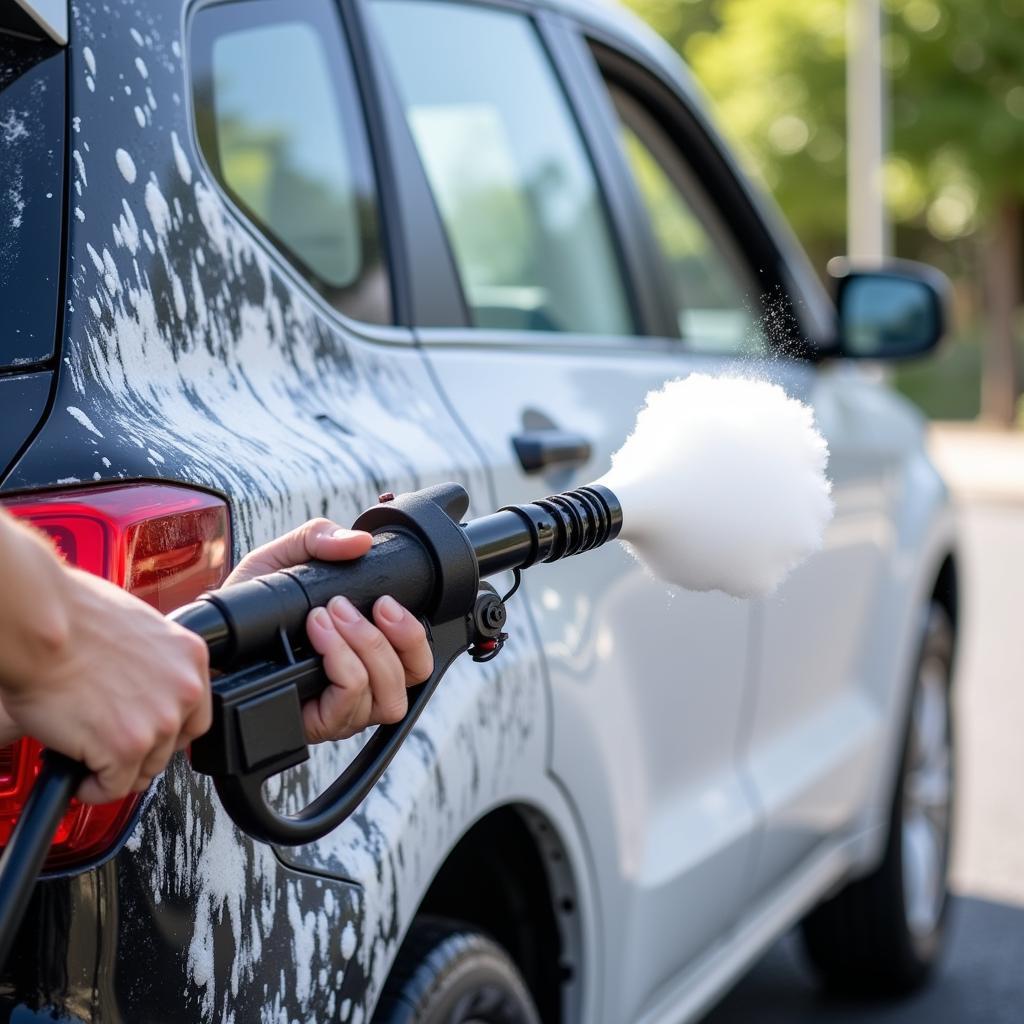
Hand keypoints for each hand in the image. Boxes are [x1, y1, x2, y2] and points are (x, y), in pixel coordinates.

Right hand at [0, 515, 210, 803]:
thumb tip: (145, 682)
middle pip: (173, 744)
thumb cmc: (74, 616)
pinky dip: (95, 788)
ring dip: (119, 769)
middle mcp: (185, 690)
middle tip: (112, 745)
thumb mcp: (140, 628)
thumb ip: (155, 660)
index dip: (170, 729)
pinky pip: (115, 788)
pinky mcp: (126, 749)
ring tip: (91, 756)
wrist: (42, 626)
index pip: (197, 712)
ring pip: (146, 768)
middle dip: (143, 750)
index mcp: (190, 657)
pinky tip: (80, 774)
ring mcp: (159, 721)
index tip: (149, 733)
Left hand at [224, 518, 433, 741]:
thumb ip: (321, 538)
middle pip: (410, 682)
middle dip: (389, 639)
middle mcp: (361, 686)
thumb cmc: (249, 603)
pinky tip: (317, 636)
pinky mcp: (315, 725)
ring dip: (363, 650)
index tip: (387, 602)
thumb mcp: (285, 556)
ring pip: (385, 698)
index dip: (414, 636)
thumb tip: (360, 541)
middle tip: (350, 606)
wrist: (208, 633)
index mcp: (367, 651)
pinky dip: (341, 665)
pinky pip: (348, 705)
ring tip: (329, 617)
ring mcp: (340, 709)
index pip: (417, 661)